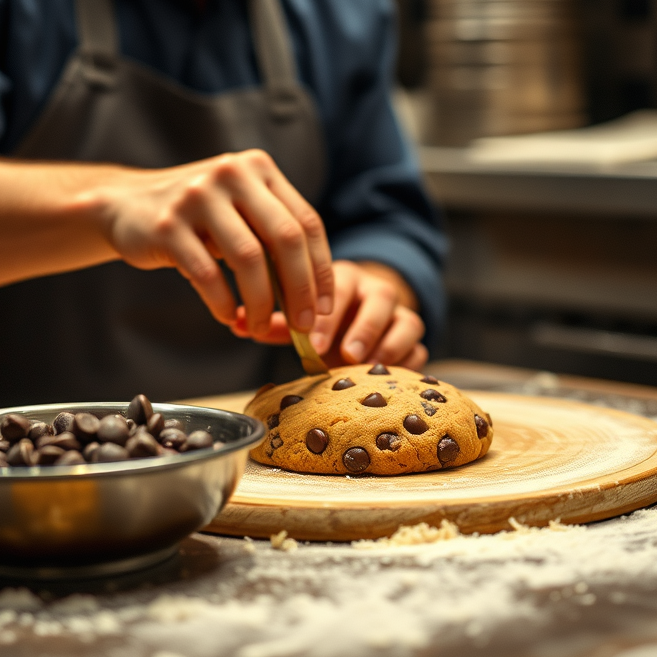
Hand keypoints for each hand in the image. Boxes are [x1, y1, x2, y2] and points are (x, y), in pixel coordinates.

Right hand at [99, 148, 332, 338]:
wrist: (125, 204)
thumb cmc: (197, 215)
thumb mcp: (239, 207)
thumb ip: (273, 233)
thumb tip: (315, 294)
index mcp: (258, 168)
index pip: (306, 222)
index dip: (322, 268)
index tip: (326, 306)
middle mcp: (231, 174)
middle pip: (285, 238)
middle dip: (300, 289)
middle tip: (304, 325)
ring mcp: (197, 197)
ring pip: (248, 259)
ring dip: (261, 303)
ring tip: (260, 327)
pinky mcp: (167, 225)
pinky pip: (207, 274)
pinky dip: (223, 303)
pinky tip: (228, 317)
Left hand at [230, 260, 425, 369]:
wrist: (361, 313)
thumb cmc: (323, 317)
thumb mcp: (300, 315)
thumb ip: (274, 320)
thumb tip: (236, 322)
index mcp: (343, 278)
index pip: (341, 285)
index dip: (329, 314)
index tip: (313, 343)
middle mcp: (375, 290)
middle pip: (380, 298)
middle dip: (363, 327)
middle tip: (346, 354)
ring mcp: (399, 313)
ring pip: (407, 319)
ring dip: (389, 344)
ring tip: (368, 366)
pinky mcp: (415, 337)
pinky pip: (421, 346)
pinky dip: (409, 361)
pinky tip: (391, 377)